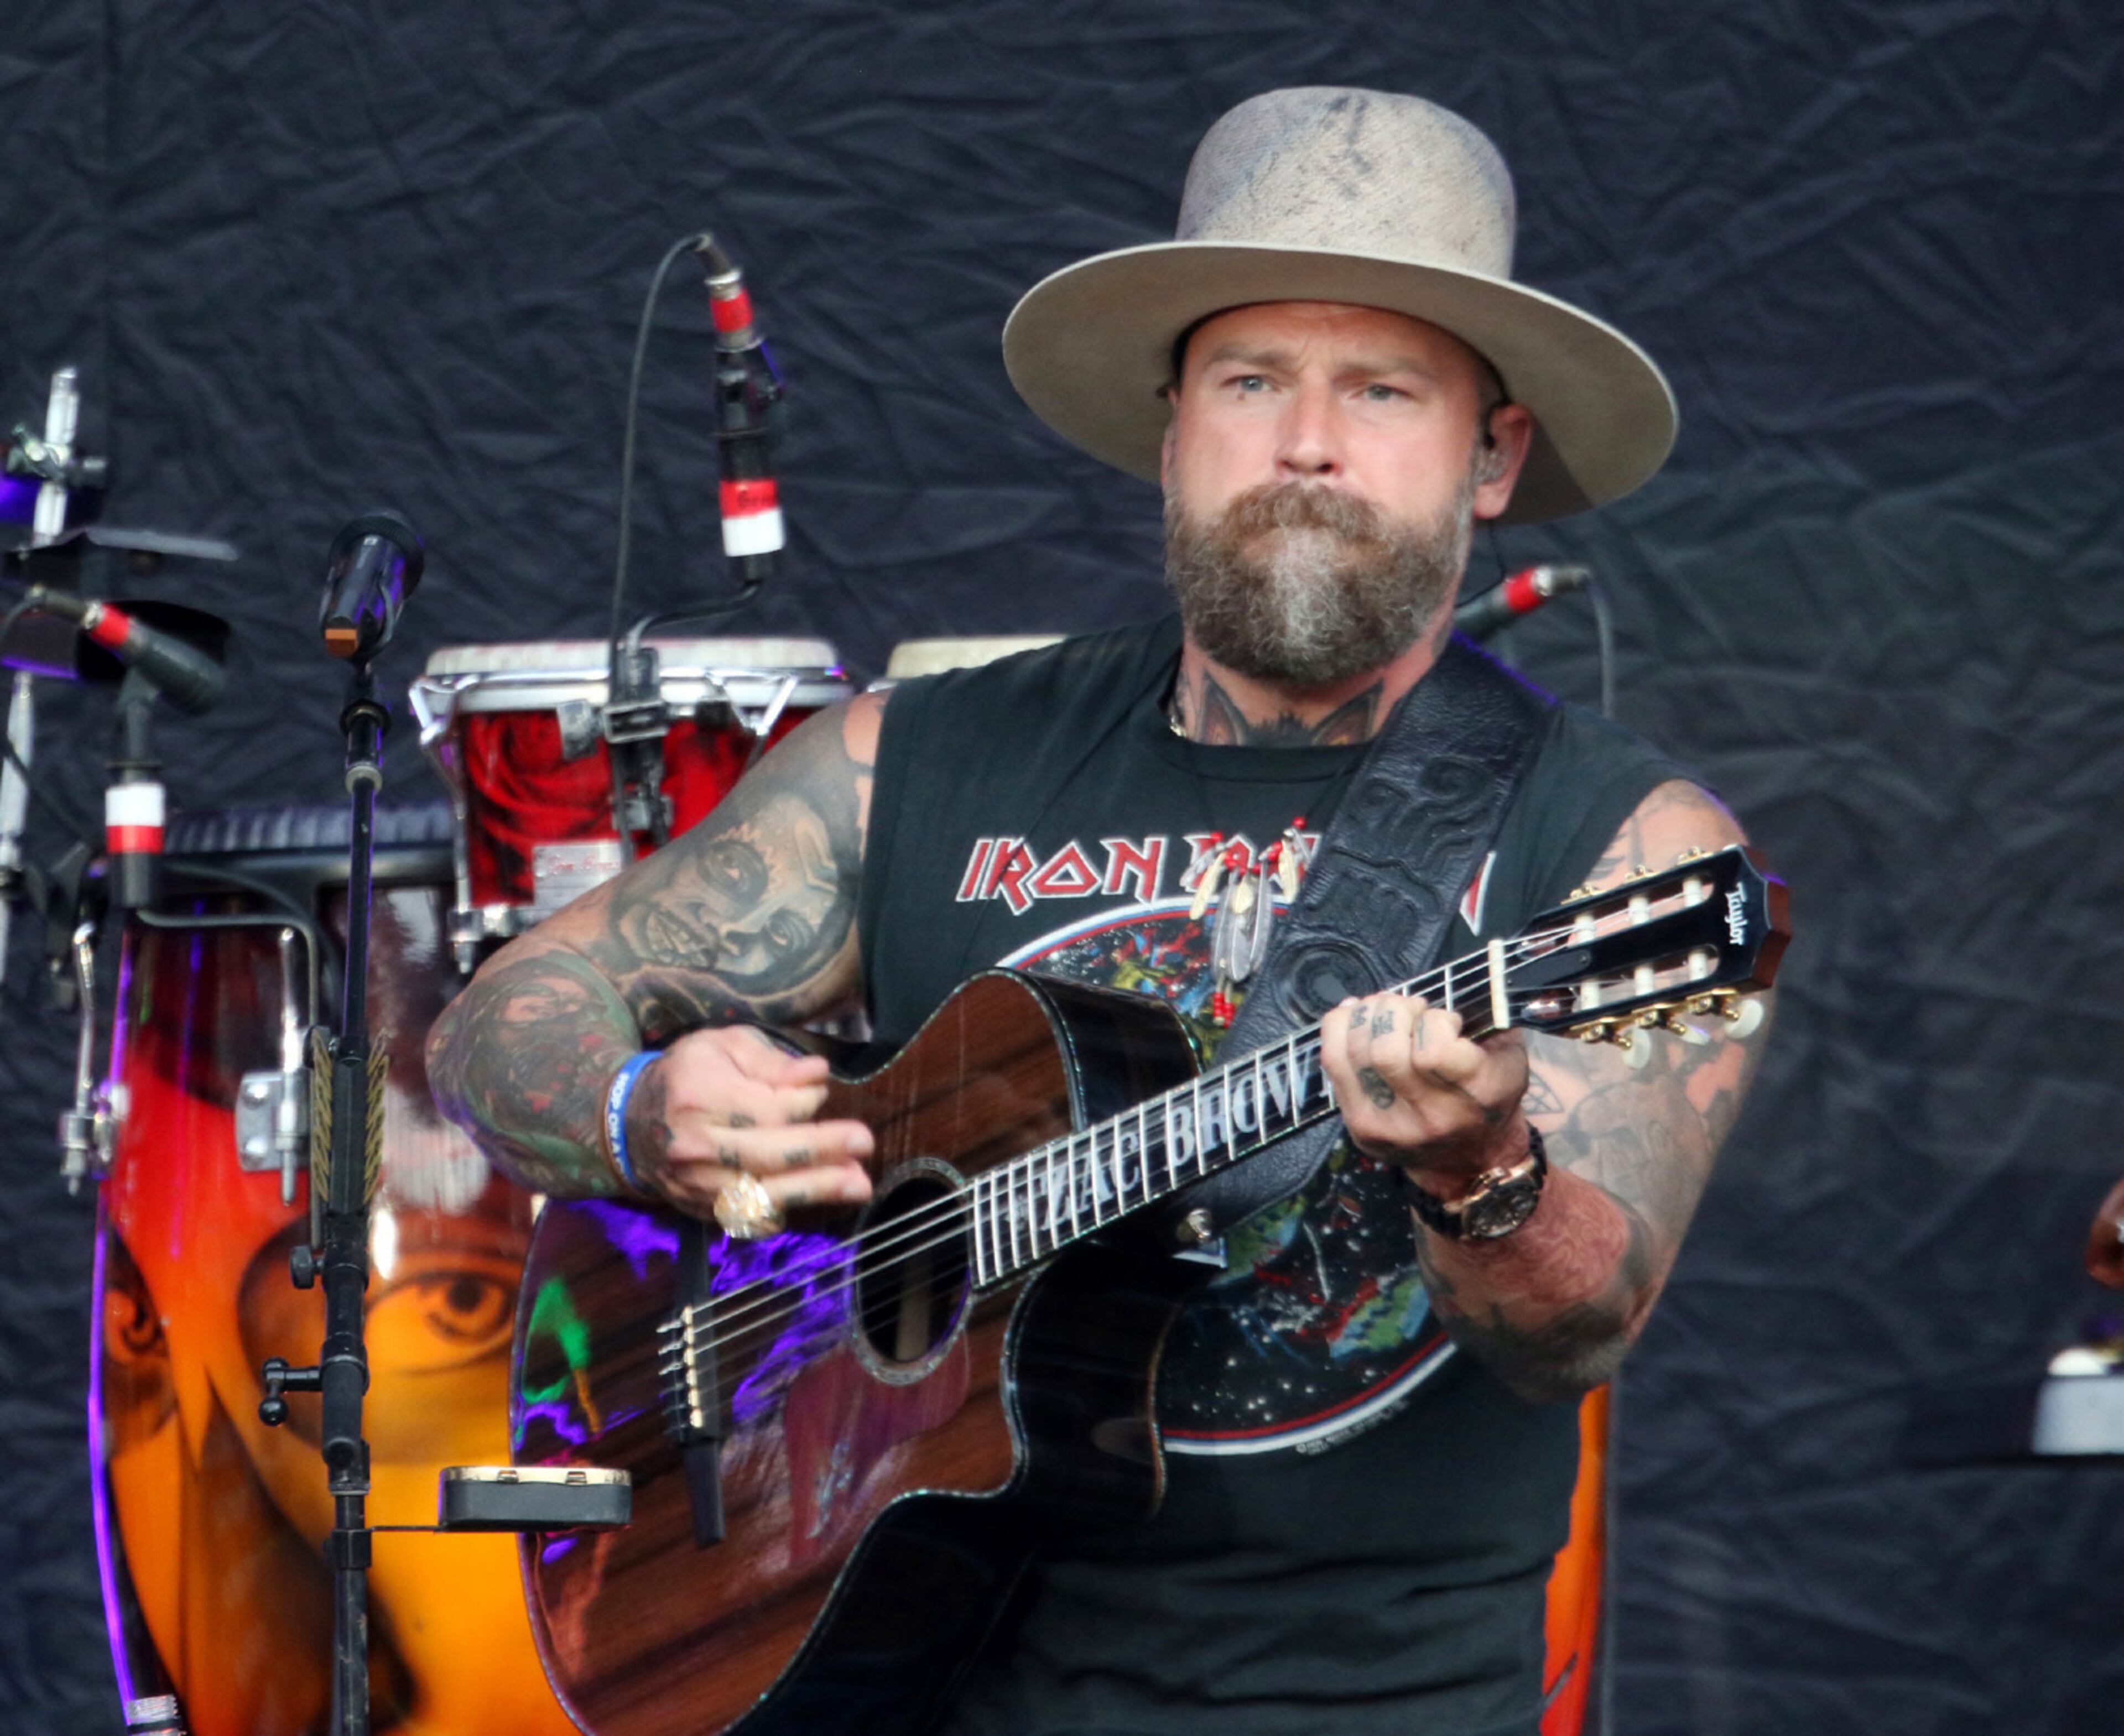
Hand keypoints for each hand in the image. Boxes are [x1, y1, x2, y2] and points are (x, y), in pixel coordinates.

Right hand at [630, 1026, 873, 1217]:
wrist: (628, 1124)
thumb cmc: (685, 1076)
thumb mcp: (721, 1046)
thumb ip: (770, 1060)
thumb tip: (817, 1074)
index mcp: (698, 1096)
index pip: (765, 1110)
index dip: (802, 1104)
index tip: (820, 1091)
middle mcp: (694, 1146)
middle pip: (768, 1154)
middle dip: (821, 1149)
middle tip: (864, 1143)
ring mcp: (695, 1185)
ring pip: (761, 1194)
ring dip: (814, 1190)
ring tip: (858, 1184)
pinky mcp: (700, 1210)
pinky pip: (747, 1220)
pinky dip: (781, 1214)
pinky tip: (816, 1204)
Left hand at [1319, 993, 1530, 1182]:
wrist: (1470, 1159)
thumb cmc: (1489, 1095)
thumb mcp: (1510, 1057)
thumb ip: (1491, 1018)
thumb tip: (1454, 985)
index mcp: (1477, 1098)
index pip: (1435, 1052)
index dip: (1434, 1022)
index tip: (1444, 1021)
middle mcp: (1430, 1118)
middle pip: (1386, 1050)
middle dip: (1393, 1011)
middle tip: (1409, 1008)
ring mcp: (1388, 1126)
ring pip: (1355, 1052)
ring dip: (1367, 1014)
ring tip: (1386, 1010)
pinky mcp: (1358, 1127)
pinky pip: (1332, 1063)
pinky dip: (1339, 1027)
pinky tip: (1356, 1016)